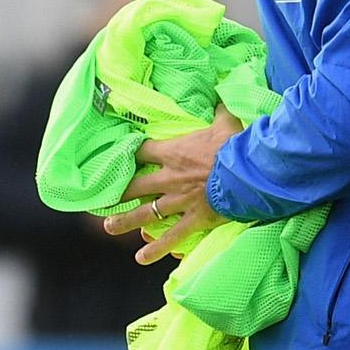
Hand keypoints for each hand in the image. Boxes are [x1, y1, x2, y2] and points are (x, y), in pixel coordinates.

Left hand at [103, 110, 240, 265]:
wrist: (250, 171)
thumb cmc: (236, 144)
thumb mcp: (227, 120)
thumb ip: (220, 108)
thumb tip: (222, 91)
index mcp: (174, 152)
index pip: (143, 152)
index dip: (128, 154)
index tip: (116, 158)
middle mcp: (170, 178)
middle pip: (136, 186)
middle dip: (117, 192)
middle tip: (100, 199)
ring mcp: (180, 200)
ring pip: (146, 213)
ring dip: (126, 220)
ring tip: (109, 226)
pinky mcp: (194, 218)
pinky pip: (172, 236)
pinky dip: (157, 248)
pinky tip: (141, 258)